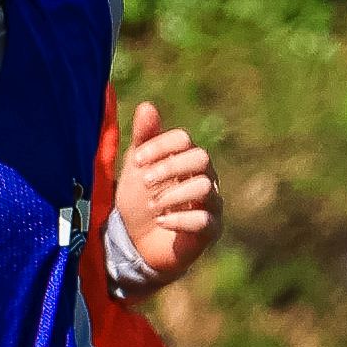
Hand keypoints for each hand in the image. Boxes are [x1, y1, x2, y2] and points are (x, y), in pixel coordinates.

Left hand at [111, 104, 216, 285]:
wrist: (138, 241)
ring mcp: (210, 203)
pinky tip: (160, 221)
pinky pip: (206, 221)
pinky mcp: (210, 230)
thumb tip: (147, 105)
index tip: (136, 160)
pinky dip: (181, 220)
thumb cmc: (140, 199)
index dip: (160, 146)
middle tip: (144, 181)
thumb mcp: (136, 168)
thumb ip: (144, 138)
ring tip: (152, 206)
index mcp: (186, 158)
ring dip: (174, 194)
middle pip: (201, 158)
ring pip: (205, 187)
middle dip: (170, 167)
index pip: (184, 139)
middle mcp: (205, 176)